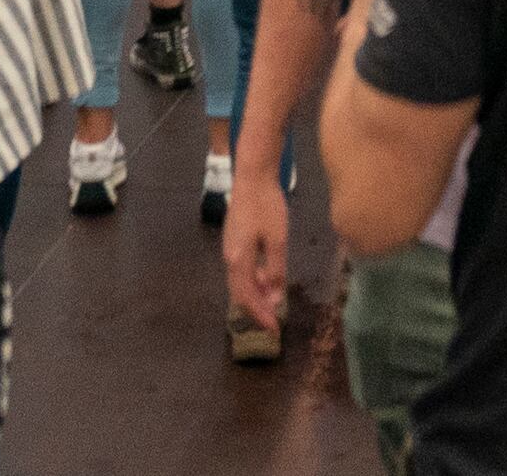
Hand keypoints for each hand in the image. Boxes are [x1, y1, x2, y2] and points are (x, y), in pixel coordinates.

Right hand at [222, 165, 288, 334]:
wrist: (253, 176)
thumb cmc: (267, 206)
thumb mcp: (277, 240)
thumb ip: (276, 270)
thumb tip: (275, 299)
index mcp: (238, 260)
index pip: (247, 298)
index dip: (261, 315)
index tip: (275, 329)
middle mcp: (229, 258)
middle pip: (239, 293)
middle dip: (255, 310)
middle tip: (272, 323)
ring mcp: (230, 248)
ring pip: (240, 282)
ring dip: (255, 296)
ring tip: (272, 304)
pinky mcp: (234, 240)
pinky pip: (241, 270)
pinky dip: (253, 281)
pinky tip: (267, 278)